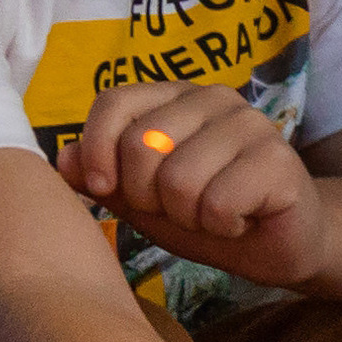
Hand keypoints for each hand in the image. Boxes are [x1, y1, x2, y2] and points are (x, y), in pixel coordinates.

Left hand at [61, 82, 330, 286]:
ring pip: (179, 180)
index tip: (104, 188)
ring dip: (190, 216)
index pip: (114, 101)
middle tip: (182, 208)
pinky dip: (222, 227)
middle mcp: (214, 98)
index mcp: (175, 97)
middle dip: (150, 197)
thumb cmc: (207, 215)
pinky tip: (242, 220)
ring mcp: (251, 124)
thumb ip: (104, 177)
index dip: (98, 149)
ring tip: (214, 215)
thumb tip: (62, 160)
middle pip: (141, 144)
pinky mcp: (278, 159)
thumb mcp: (143, 200)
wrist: (279, 245)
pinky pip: (217, 203)